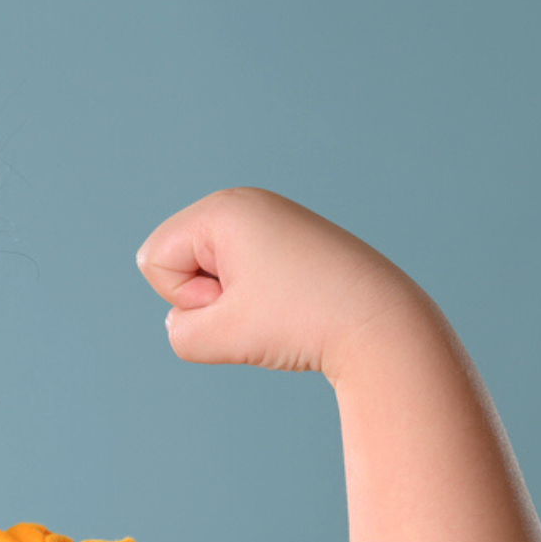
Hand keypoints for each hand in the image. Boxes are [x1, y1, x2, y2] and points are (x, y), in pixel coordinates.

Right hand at [135, 187, 429, 378]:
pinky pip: (249, 280)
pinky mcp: (297, 246)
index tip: (238, 303)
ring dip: (237, 306)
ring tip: (285, 310)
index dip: (186, 297)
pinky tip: (300, 309)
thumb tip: (190, 323)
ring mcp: (276, 222)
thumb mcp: (220, 337)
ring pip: (217, 276)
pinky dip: (264, 304)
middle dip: (209, 298)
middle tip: (265, 309)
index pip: (155, 258)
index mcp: (224, 207)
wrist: (385, 326)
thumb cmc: (304, 323)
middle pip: (183, 262)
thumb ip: (181, 332)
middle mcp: (249, 204)